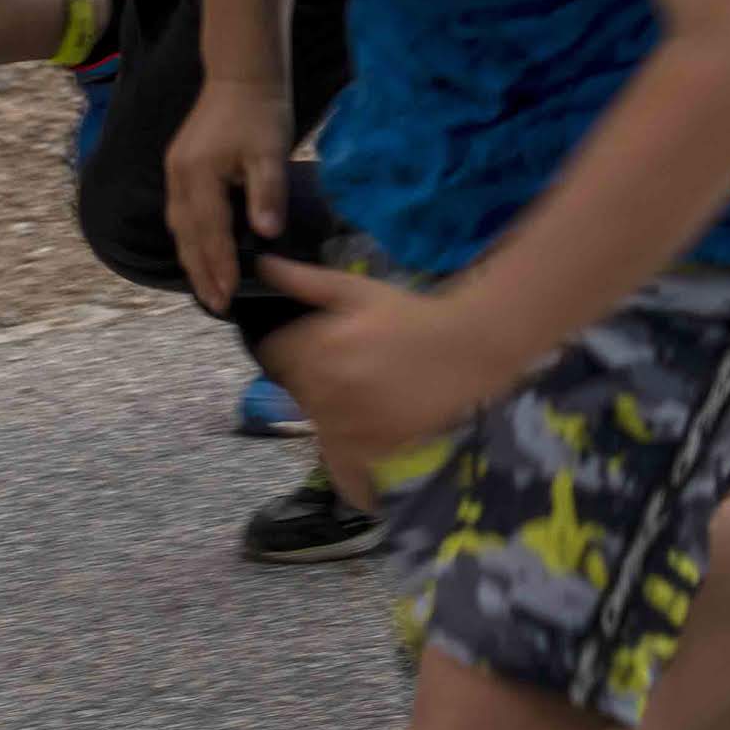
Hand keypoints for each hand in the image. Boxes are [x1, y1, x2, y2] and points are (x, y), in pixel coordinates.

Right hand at [163, 74, 293, 315]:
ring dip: (192, 259)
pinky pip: (180, 214)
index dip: (219, 267)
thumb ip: (268, 193)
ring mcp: (175, 172)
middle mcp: (179, 177)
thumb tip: (267, 234)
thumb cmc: (260, 113)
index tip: (228, 297)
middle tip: (215, 305)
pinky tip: (200, 251)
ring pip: (179, 227)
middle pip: (187, 237)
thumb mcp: (271, 152)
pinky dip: (190, 238)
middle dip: (200, 273)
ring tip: (206, 287)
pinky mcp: (180, 168)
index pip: (210, 233)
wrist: (241, 75)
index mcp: (199, 175)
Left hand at [256, 256, 529, 461]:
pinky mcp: (370, 447)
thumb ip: (306, 281)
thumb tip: (262, 265)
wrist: (468, 347)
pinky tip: (363, 447)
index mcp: (317, 345)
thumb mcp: (357, 290)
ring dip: (328, 411)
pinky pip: (342, 464)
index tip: (310, 346)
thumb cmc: (410, 314)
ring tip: (361, 393)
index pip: (273, 354)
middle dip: (309, 378)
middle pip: (292, 389)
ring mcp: (347, 421)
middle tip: (344, 368)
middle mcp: (326, 386)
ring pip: (314, 421)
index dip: (287, 348)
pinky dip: (347, 462)